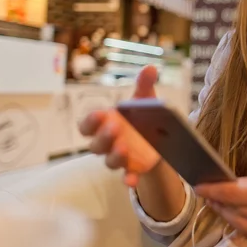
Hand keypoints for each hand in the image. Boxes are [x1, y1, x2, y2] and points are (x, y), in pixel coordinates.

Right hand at [79, 66, 161, 186]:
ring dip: (115, 156)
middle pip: (96, 144)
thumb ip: (144, 84)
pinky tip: (132, 179)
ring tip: (124, 148)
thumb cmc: (142, 114)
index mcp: (105, 122)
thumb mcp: (144, 98)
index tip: (100, 114)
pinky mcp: (132, 169)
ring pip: (109, 161)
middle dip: (103, 137)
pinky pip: (126, 176)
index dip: (90, 121)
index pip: (88, 125)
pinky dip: (128, 178)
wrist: (158, 137)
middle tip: (114, 128)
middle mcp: (107, 141)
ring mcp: (119, 156)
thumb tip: (151, 68)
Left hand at [195, 172, 246, 246]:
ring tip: (221, 206)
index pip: (229, 193)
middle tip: (208, 195)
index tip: (199, 187)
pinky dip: (243, 226)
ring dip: (227, 215)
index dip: (211, 190)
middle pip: (230, 211)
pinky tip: (239, 219)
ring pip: (239, 225)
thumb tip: (234, 187)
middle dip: (217, 203)